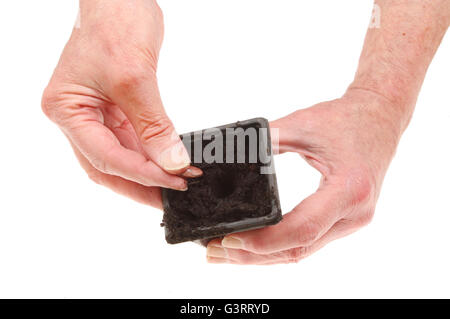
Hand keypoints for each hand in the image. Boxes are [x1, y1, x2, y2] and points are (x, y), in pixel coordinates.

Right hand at [42, 0, 199, 207]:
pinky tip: (169, 165)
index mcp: (67, 109)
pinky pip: (132, 141)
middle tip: (170, 198)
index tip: (172, 182)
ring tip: (175, 185)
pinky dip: (151, 155)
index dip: (140, 173)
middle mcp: (77, 117)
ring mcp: (96, 115)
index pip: (104, 155)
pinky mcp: (115, 111)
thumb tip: (172, 162)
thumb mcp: (134, 77)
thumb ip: (153, 125)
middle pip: (107, 165)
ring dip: (148, 172)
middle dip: (140, 184)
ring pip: (121, 157)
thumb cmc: (115, 23)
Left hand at [207, 90, 401, 263]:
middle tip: (215, 252)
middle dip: (253, 256)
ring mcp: (352, 221)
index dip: (263, 241)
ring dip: (263, 257)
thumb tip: (226, 157)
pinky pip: (308, 242)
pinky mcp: (346, 221)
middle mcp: (355, 214)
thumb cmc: (346, 117)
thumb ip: (264, 142)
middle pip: (298, 249)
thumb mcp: (302, 125)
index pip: (301, 229)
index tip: (229, 240)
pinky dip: (279, 247)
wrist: (380, 116)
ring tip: (226, 254)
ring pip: (302, 251)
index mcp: (349, 190)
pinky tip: (254, 246)